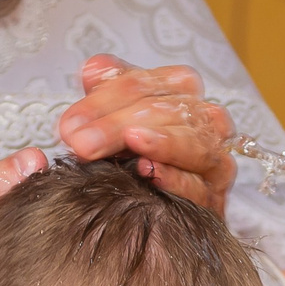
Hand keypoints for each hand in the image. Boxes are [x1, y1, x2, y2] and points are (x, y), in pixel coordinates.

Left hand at [57, 54, 236, 210]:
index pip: (143, 84)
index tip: (69, 124)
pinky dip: (177, 177)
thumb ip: (105, 93)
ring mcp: (214, 159)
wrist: (154, 216)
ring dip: (159, 142)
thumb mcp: (114, 120)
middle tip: (80, 142)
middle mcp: (205, 120)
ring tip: (130, 141)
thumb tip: (92, 69)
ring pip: (192, 143)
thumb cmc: (132, 158)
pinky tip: (151, 171)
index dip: (104, 100)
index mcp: (180, 90)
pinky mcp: (214, 199)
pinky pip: (200, 185)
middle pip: (165, 110)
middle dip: (119, 124)